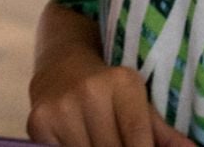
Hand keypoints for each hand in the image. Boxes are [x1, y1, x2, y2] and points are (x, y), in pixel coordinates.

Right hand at [26, 48, 193, 146]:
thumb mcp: (139, 102)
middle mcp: (90, 91)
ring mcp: (61, 108)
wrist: (61, 64)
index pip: (139, 140)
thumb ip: (165, 134)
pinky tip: (83, 142)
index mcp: (122, 83)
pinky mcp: (38, 122)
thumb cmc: (110, 89)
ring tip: (102, 143)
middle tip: (120, 145)